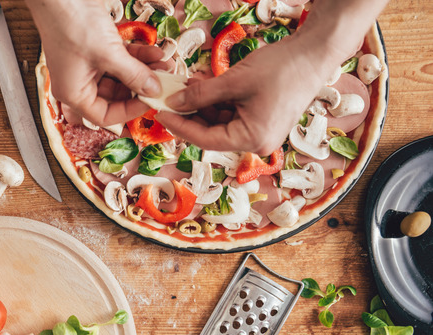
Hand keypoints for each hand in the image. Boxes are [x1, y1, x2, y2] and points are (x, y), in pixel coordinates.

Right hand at [30, 0, 161, 125]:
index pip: (105, 116)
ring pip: (120, 76)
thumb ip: (134, 75)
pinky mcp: (94, 48)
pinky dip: (136, 56)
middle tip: (164, 81)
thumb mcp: (109, 54)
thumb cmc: (73, 25)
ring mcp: (87, 65)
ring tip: (164, 64)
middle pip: (115, 96)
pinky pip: (118, 60)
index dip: (130, 111)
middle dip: (141, 87)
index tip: (153, 100)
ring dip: (142, 70)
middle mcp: (79, 83)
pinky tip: (154, 52)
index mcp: (74, 93)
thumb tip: (154, 90)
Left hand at [154, 36, 335, 155]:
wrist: (315, 53)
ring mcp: (260, 132)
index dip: (179, 125)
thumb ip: (200, 95)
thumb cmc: (282, 68)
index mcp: (252, 139)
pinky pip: (231, 114)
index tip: (160, 113)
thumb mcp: (233, 81)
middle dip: (189, 113)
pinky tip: (201, 86)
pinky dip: (216, 102)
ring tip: (184, 86)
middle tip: (167, 99)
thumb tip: (173, 103)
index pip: (205, 139)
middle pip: (211, 132)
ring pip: (220, 122)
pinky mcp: (261, 120)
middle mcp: (257, 142)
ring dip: (201, 105)